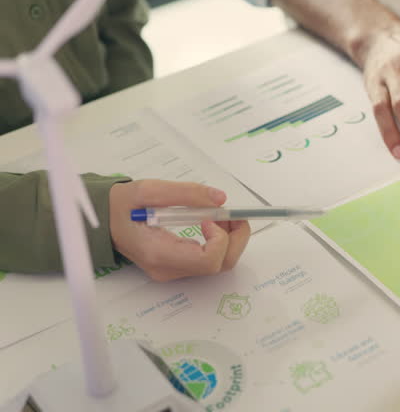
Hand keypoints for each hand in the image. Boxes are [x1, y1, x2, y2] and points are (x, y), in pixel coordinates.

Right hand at [108, 180, 250, 281]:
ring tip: (219, 214)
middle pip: (219, 265)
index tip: (211, 216)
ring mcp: (173, 271)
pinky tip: (211, 222)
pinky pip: (208, 260)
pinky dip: (219, 241)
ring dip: (229, 238)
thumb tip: (221, 199)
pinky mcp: (177, 266)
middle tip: (231, 213)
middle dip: (235, 238)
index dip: (220, 239)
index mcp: (158, 254)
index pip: (207, 261)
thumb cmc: (121, 205)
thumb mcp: (148, 189)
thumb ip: (185, 193)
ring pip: (218, 264)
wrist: (103, 220)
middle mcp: (168, 269)